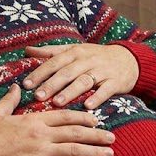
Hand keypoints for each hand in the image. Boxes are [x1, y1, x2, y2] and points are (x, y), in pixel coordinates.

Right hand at [0, 84, 116, 155]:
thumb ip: (8, 100)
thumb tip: (15, 87)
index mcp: (33, 120)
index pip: (65, 116)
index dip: (83, 118)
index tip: (96, 120)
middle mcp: (42, 135)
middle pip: (76, 132)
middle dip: (96, 135)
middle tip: (112, 137)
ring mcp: (41, 153)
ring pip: (75, 150)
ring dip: (95, 152)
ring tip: (110, 153)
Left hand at [23, 43, 138, 108]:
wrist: (128, 59)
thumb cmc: (95, 56)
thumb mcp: (74, 50)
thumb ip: (51, 51)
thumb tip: (27, 50)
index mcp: (75, 52)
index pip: (54, 62)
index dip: (40, 72)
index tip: (26, 84)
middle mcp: (87, 60)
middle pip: (67, 72)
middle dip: (52, 84)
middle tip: (38, 96)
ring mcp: (102, 70)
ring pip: (84, 81)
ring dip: (70, 92)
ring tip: (57, 103)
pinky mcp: (115, 81)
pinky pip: (105, 90)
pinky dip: (97, 98)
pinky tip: (88, 106)